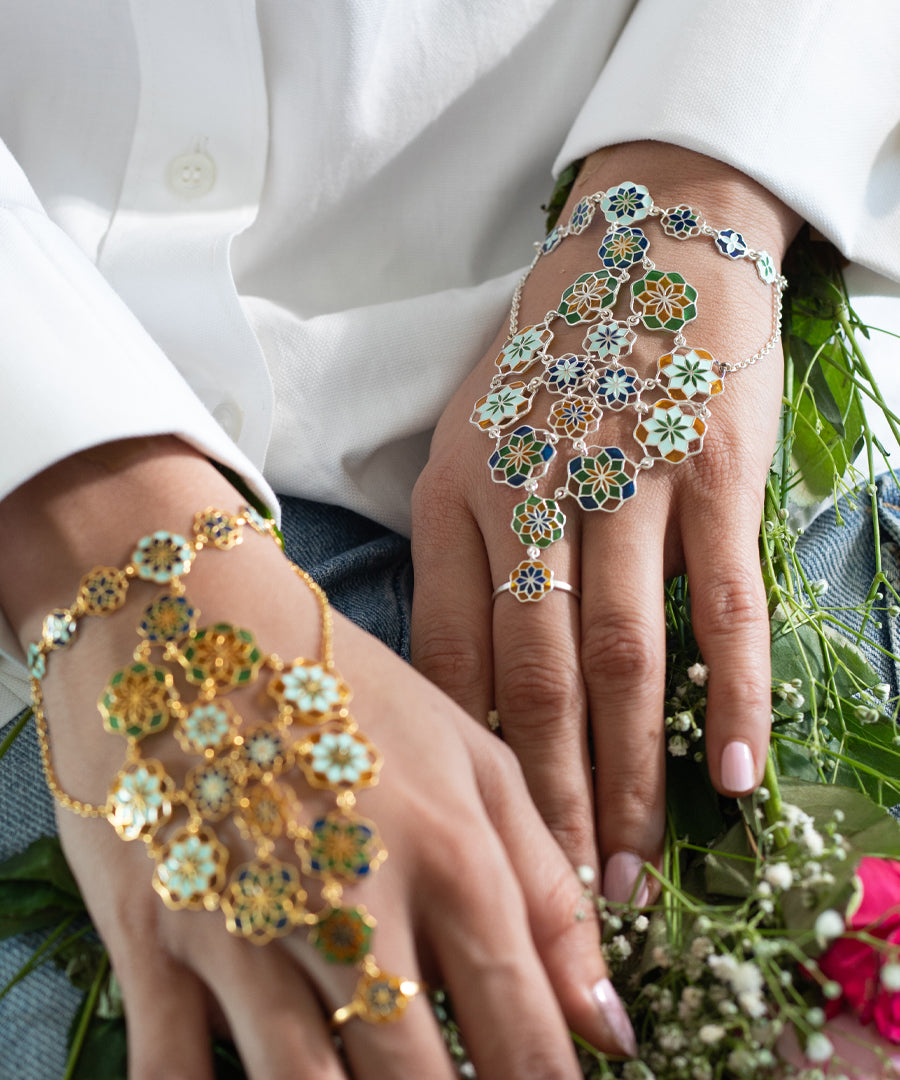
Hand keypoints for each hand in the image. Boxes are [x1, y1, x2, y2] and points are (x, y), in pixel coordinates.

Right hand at [0, 438, 635, 1077]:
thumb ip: (544, 885)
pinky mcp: (149, 933)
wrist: (182, 613)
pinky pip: (173, 1074)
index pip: (525, 1029)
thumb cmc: (341, 682)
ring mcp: (245, 924)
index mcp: (450, 855)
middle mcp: (352, 902)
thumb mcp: (467, 754)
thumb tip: (609, 1024)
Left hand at [411, 143, 801, 900]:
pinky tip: (735, 773)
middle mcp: (529, 493)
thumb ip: (462, 552)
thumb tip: (468, 686)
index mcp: (454, 492)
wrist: (647, 238)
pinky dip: (730, 694)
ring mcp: (626, 479)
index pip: (448, 654)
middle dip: (547, 799)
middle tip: (560, 898)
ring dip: (629, 773)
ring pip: (623, 656)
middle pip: (534, 678)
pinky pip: (720, 601)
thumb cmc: (549, 354)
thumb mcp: (467, 438)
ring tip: (632, 865)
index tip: (478, 838)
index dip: (465, 758)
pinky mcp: (713, 468)